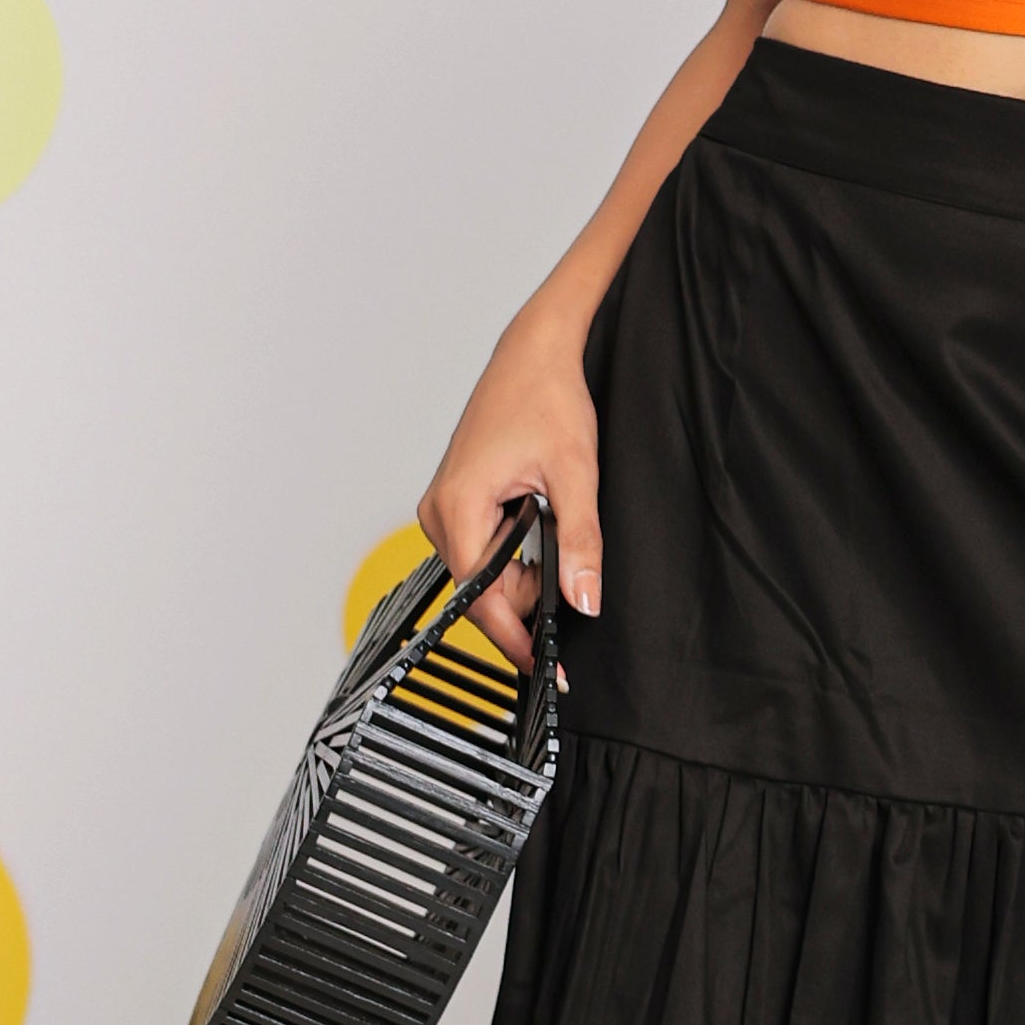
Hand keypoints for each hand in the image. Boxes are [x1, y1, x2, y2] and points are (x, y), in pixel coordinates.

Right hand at [418, 309, 601, 669]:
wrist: (533, 355)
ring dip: (524, 578)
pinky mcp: (455, 504)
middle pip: (481, 592)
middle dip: (528, 603)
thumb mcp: (575, 476)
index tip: (546, 669)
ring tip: (557, 536)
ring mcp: (444, 508)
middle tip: (572, 585)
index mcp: (459, 507)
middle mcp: (440, 512)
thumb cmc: (545, 399)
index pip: (482, 598)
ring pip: (483, 575)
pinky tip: (539, 530)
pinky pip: (482, 552)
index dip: (517, 639)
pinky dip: (514, 558)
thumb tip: (584, 599)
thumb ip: (580, 542)